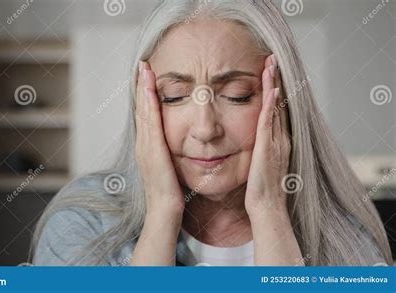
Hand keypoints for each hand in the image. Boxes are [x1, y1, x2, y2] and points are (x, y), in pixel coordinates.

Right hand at [135, 61, 184, 216]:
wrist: (165, 212)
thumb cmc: (170, 194)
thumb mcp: (169, 169)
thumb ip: (169, 154)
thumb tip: (176, 144)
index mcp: (148, 147)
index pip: (146, 115)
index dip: (146, 95)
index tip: (148, 77)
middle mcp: (144, 144)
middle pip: (142, 109)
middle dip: (142, 86)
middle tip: (143, 65)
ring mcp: (145, 147)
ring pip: (144, 111)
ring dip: (144, 89)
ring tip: (145, 69)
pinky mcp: (152, 150)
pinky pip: (150, 121)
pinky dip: (149, 103)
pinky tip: (151, 89)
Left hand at [244, 54, 291, 218]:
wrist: (267, 207)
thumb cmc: (261, 189)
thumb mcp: (259, 164)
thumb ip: (258, 149)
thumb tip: (253, 141)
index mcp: (277, 142)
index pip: (276, 110)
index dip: (274, 90)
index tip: (269, 72)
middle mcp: (280, 139)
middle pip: (279, 104)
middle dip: (276, 80)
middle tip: (272, 59)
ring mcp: (276, 143)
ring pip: (275, 109)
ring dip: (273, 86)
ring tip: (271, 65)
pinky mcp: (267, 150)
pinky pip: (268, 124)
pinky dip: (271, 107)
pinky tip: (270, 91)